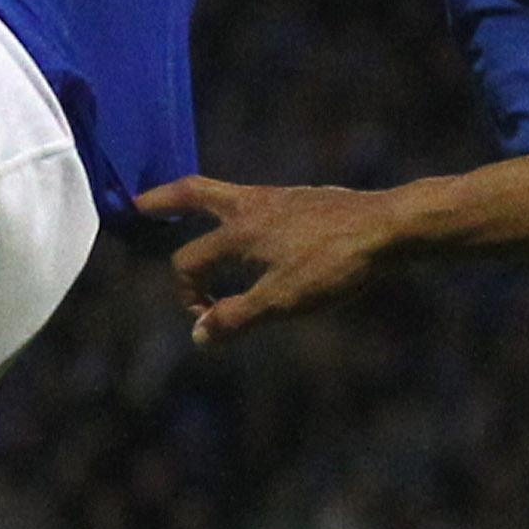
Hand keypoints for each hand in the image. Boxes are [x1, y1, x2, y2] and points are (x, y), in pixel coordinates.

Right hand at [144, 175, 412, 343]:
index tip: (208, 320)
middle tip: (138, 206)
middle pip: (193, 192)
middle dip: (162, 201)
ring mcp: (278, 197)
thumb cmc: (335, 264)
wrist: (390, 227)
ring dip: (202, 205)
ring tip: (192, 215)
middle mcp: (251, 205)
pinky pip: (257, 200)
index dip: (187, 295)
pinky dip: (241, 213)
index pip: (188, 262)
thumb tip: (198, 336)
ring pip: (227, 194)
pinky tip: (257, 231)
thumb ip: (237, 317)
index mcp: (239, 231)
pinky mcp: (303, 200)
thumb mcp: (283, 301)